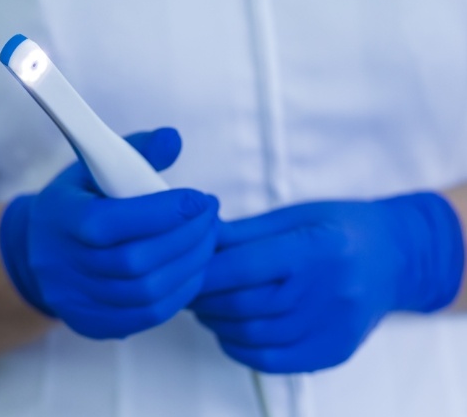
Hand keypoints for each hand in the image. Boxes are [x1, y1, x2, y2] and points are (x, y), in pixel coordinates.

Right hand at [0, 127, 218, 338]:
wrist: (40, 251)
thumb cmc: (79, 202)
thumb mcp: (96, 167)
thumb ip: (137, 151)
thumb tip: (174, 139)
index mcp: (60, 219)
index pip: (111, 222)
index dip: (162, 212)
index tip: (199, 199)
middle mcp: (63, 266)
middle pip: (135, 262)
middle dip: (187, 237)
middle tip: (211, 216)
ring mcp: (77, 301)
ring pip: (147, 292)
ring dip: (190, 265)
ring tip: (209, 239)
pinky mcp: (94, 323)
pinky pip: (148, 316)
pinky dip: (181, 292)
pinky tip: (194, 268)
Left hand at [191, 193, 463, 372]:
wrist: (393, 258)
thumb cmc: (341, 228)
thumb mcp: (294, 216)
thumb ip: (245, 232)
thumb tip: (200, 240)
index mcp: (315, 248)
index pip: (243, 267)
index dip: (204, 272)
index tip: (184, 269)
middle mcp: (326, 291)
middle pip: (243, 304)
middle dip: (203, 299)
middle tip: (188, 289)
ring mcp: (332, 327)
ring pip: (252, 336)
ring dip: (217, 323)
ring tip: (206, 307)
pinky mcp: (332, 351)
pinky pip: (272, 361)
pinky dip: (240, 349)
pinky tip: (230, 331)